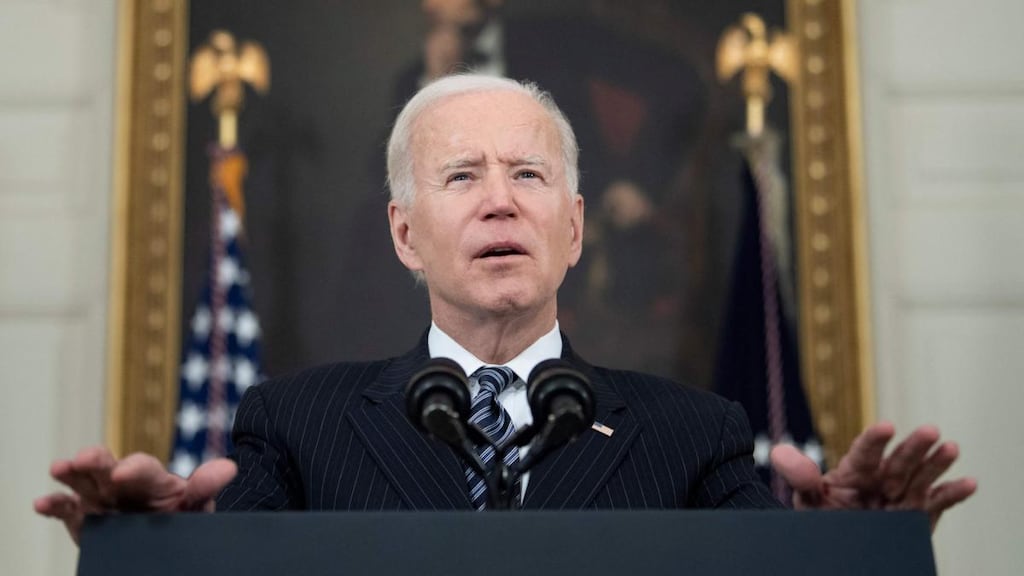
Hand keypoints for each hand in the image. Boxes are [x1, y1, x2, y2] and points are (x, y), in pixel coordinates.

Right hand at [33, 446, 236, 544]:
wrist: (165, 542)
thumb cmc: (181, 518)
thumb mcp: (196, 506)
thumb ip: (205, 488)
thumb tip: (229, 467)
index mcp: (152, 479)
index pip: (144, 468)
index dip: (135, 468)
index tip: (124, 472)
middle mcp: (122, 484)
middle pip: (107, 466)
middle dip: (96, 460)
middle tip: (86, 460)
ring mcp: (101, 498)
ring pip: (83, 480)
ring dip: (71, 473)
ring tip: (60, 468)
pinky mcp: (83, 516)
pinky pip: (66, 509)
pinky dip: (54, 505)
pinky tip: (42, 503)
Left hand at [770, 422, 976, 530]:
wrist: (840, 543)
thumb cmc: (824, 517)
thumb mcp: (807, 499)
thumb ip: (799, 476)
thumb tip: (776, 452)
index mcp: (854, 471)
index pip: (864, 453)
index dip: (874, 440)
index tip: (885, 427)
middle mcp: (881, 479)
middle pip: (898, 462)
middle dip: (913, 447)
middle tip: (930, 430)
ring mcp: (901, 496)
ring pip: (921, 477)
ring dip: (937, 463)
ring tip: (951, 447)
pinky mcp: (918, 514)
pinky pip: (937, 504)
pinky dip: (953, 494)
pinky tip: (969, 482)